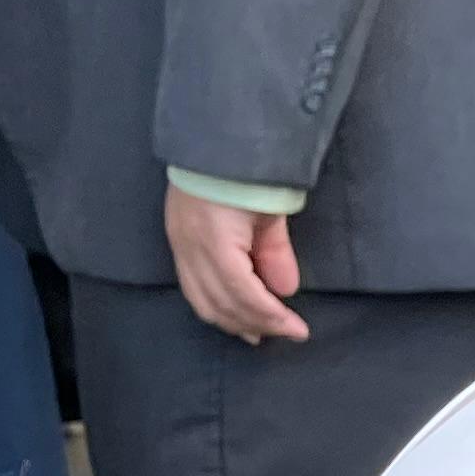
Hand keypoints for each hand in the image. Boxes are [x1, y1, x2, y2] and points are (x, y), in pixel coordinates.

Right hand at [163, 184, 309, 344]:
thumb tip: (284, 290)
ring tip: (260, 333)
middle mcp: (189, 248)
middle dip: (256, 323)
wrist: (209, 143)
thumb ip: (276, 252)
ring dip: (233, 322)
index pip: (242, 293)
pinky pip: (192, 288)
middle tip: (286, 333)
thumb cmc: (246, 174)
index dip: (271, 317)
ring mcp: (178, 246)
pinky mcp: (176, 243)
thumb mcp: (270, 211)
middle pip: (221, 304)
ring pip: (202, 302)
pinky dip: (215, 307)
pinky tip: (234, 316)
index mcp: (214, 240)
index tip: (298, 330)